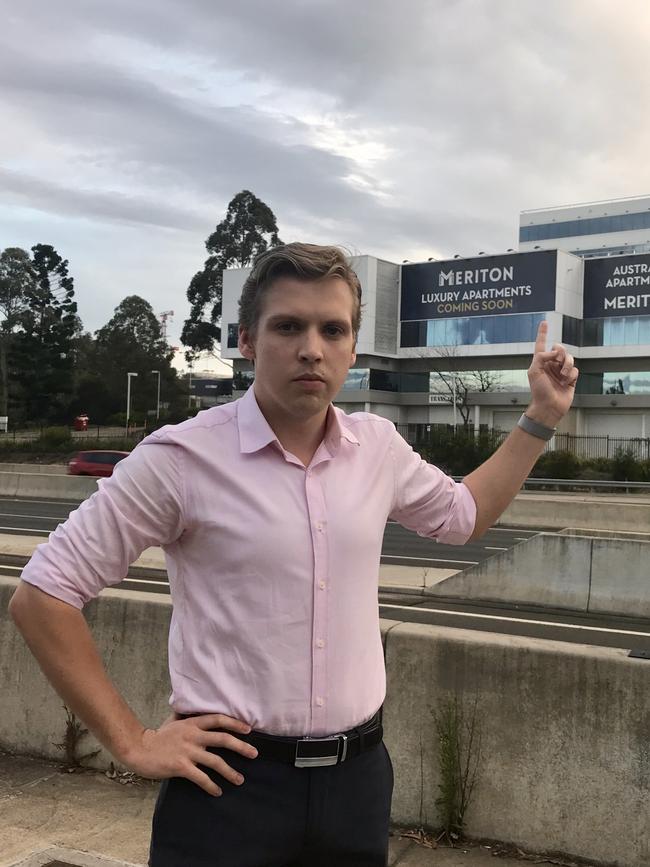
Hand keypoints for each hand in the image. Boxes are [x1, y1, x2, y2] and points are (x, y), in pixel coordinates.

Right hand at [122, 713, 257, 795]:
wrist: (138, 749)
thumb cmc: (157, 736)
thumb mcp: (174, 722)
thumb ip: (187, 718)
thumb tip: (194, 709)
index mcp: (192, 723)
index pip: (218, 719)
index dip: (235, 723)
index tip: (248, 729)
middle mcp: (193, 735)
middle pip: (223, 739)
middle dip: (241, 747)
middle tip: (254, 754)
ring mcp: (188, 751)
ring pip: (215, 761)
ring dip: (230, 772)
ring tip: (240, 779)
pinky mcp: (181, 767)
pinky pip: (201, 777)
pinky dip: (211, 786)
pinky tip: (218, 792)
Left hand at [526, 321, 578, 426]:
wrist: (549, 407)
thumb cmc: (539, 391)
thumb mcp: (534, 371)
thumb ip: (541, 357)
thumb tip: (554, 352)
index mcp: (540, 362)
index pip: (541, 344)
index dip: (542, 333)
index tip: (544, 322)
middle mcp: (551, 365)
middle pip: (560, 349)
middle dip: (560, 353)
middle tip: (558, 361)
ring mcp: (561, 372)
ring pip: (569, 358)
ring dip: (567, 365)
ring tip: (563, 376)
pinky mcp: (570, 379)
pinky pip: (575, 370)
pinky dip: (572, 375)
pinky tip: (567, 382)